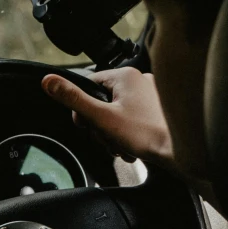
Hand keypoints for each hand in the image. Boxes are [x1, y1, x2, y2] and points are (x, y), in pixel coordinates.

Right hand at [42, 68, 173, 168]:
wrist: (179, 152)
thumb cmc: (145, 135)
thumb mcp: (100, 118)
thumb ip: (73, 99)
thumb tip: (48, 81)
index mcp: (125, 76)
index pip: (89, 86)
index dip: (82, 109)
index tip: (87, 125)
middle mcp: (140, 80)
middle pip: (103, 102)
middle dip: (100, 126)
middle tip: (108, 139)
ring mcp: (152, 94)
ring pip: (117, 113)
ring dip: (113, 133)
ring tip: (122, 145)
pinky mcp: (158, 110)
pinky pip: (133, 119)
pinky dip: (128, 134)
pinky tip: (132, 146)